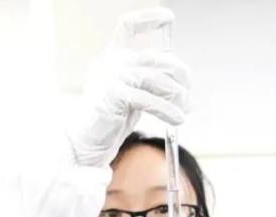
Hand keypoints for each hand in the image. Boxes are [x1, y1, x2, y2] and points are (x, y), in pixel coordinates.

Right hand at [67, 8, 191, 167]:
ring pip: (154, 77)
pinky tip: (176, 118)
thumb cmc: (110, 121)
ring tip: (183, 112)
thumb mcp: (137, 99)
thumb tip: (188, 98)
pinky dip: (166, 109)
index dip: (148, 18)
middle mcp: (112, 63)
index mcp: (114, 58)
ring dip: (175, 95)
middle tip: (188, 96)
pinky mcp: (114, 94)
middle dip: (178, 75)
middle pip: (155, 58)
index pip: (128, 26)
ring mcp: (111, 77)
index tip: (168, 17)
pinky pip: (148, 98)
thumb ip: (156, 90)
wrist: (87, 141)